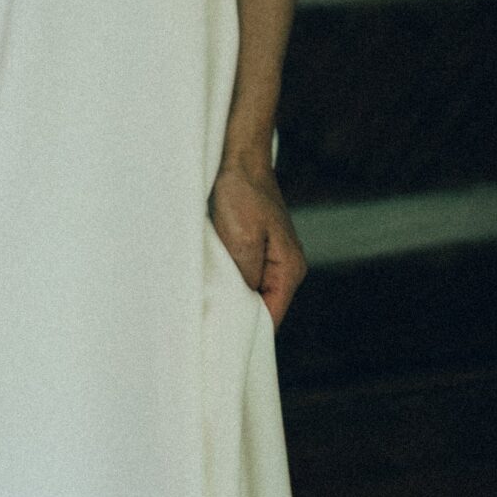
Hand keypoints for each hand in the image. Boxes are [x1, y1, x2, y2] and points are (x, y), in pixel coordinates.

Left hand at [208, 157, 306, 327]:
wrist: (238, 155)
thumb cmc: (241, 193)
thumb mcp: (241, 241)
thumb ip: (246, 278)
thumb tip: (243, 309)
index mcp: (290, 269)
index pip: (271, 318)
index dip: (249, 332)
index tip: (221, 341)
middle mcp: (286, 266)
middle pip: (262, 306)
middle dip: (238, 314)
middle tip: (208, 324)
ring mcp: (272, 255)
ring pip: (251, 289)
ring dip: (231, 293)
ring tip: (206, 302)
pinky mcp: (256, 245)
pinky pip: (244, 272)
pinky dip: (228, 277)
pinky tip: (209, 278)